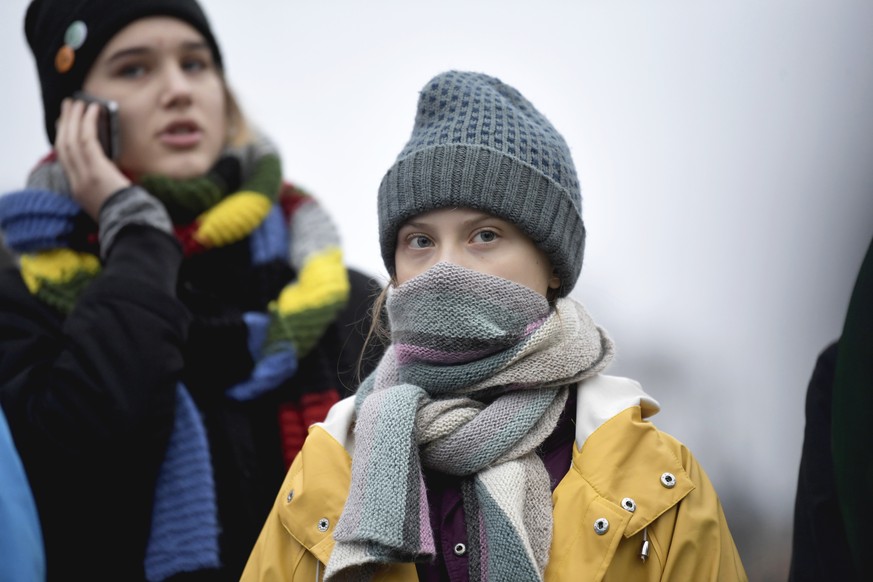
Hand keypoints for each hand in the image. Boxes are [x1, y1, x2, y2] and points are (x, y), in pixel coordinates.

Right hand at [55, 98, 130, 220]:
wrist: (132, 225)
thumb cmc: (129, 214)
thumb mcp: (111, 199)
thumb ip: (107, 184)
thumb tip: (113, 171)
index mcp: (78, 190)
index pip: (65, 160)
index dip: (64, 139)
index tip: (66, 125)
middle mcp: (76, 182)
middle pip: (63, 146)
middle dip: (64, 124)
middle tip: (68, 107)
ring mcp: (84, 176)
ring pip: (71, 140)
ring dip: (74, 118)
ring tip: (78, 103)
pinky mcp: (95, 170)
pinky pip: (87, 140)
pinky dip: (88, 123)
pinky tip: (94, 110)